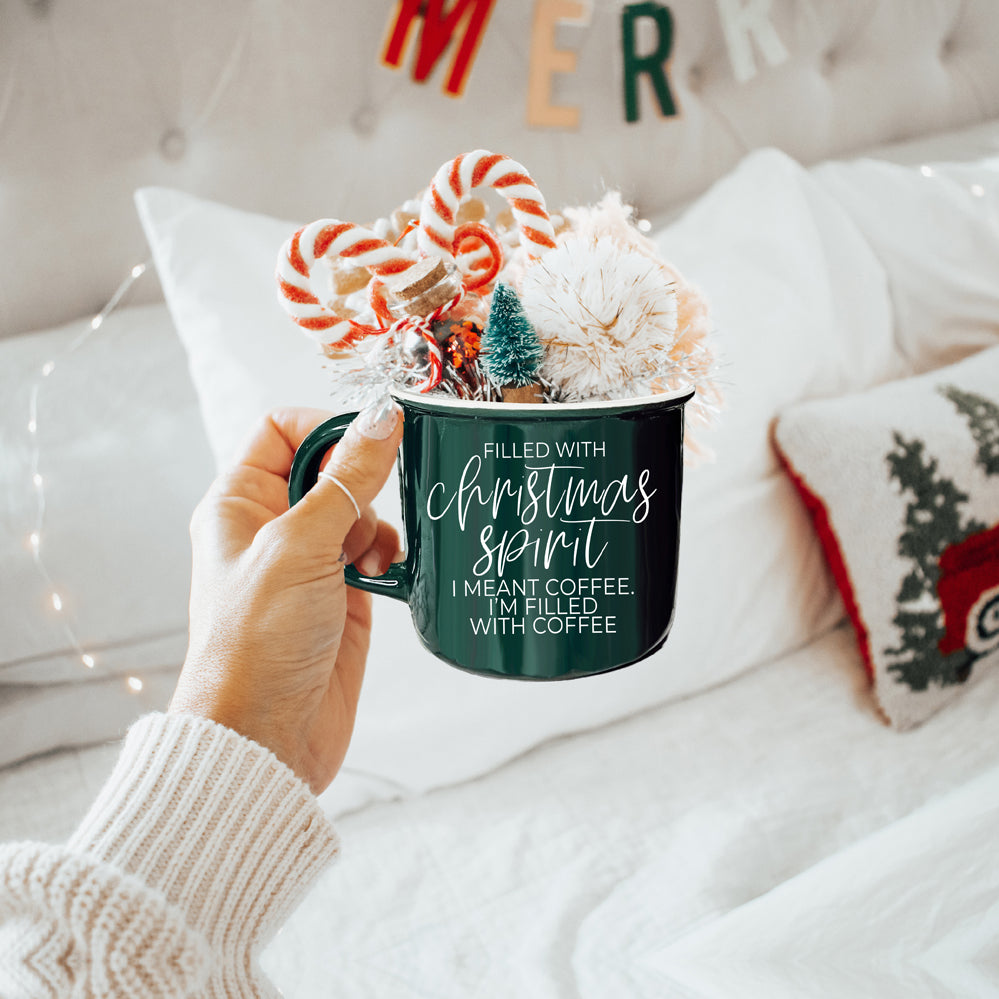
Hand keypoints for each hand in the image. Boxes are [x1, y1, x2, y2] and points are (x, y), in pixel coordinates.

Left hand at [169, 403, 403, 792]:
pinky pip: (376, 552)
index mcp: (240, 502)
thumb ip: (347, 479)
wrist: (266, 737)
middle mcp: (272, 526)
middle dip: (361, 483)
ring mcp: (309, 562)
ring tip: (365, 561)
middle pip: (330, 468)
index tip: (368, 441)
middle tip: (372, 505)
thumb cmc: (255, 644)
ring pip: (360, 510)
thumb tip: (381, 418)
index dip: (327, 427)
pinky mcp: (341, 596)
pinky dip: (388, 557)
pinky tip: (381, 578)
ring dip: (376, 526)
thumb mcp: (300, 546)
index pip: (283, 430)